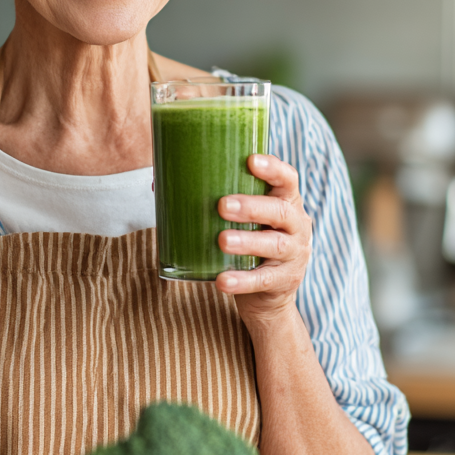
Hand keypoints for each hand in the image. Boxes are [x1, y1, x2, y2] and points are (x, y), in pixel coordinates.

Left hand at [215, 154, 311, 327]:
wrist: (269, 293)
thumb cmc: (250, 242)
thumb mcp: (245, 219)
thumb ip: (217, 199)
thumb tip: (158, 184)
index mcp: (286, 202)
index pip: (287, 179)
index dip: (273, 169)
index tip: (250, 161)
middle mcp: (296, 225)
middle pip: (280, 211)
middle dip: (251, 207)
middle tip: (222, 205)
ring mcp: (294, 254)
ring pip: (274, 245)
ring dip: (247, 241)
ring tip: (222, 240)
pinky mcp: (284, 281)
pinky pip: (263, 280)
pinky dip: (242, 280)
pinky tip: (222, 280)